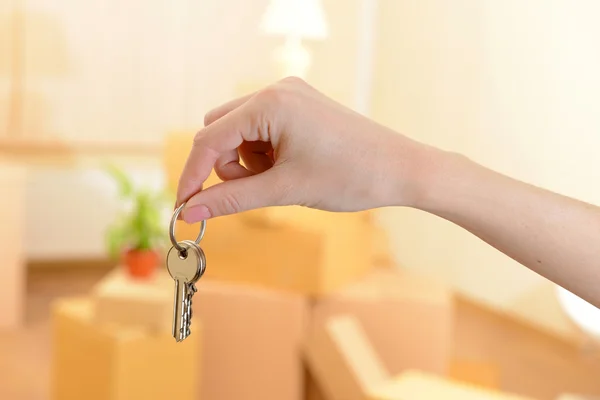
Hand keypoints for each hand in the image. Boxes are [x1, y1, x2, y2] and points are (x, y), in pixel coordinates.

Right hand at [176, 77, 427, 222]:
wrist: (401, 169)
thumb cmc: (350, 176)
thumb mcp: (284, 190)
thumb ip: (231, 199)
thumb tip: (189, 210)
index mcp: (270, 103)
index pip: (209, 138)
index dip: (193, 175)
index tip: (184, 206)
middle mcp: (277, 90)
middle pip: (220, 130)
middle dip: (227, 165)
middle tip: (256, 189)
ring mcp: (291, 96)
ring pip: (240, 132)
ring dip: (246, 161)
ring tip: (280, 180)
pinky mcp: (301, 106)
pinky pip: (262, 130)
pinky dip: (264, 154)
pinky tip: (290, 168)